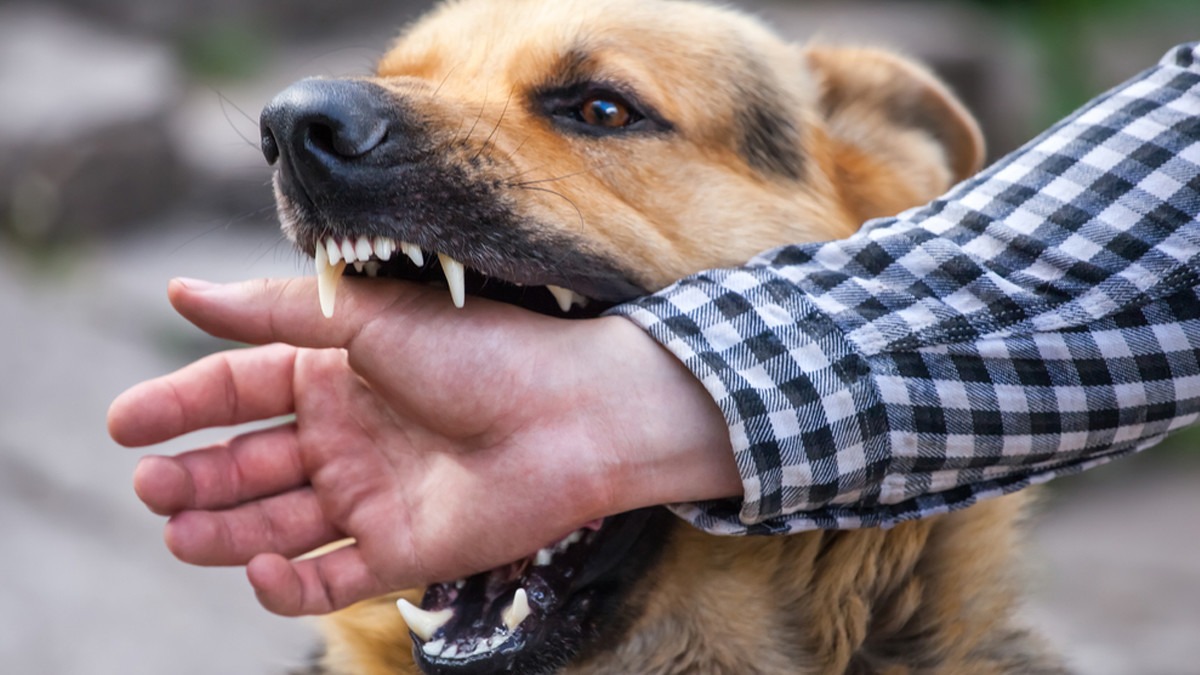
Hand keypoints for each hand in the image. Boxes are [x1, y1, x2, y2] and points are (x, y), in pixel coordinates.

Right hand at [108, 277, 737, 615]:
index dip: (180, 405)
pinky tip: (259, 568)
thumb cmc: (482, 350)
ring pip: (276, 522)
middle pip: (248, 462)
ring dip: (223, 530)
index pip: (239, 389)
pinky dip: (289, 583)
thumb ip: (275, 314)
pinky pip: (331, 577)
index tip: (123, 424)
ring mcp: (372, 495)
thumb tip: (179, 292)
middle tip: (150, 486)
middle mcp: (348, 435)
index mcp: (337, 373)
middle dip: (194, 475)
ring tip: (176, 530)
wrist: (575, 412)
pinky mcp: (402, 549)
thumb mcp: (369, 317)